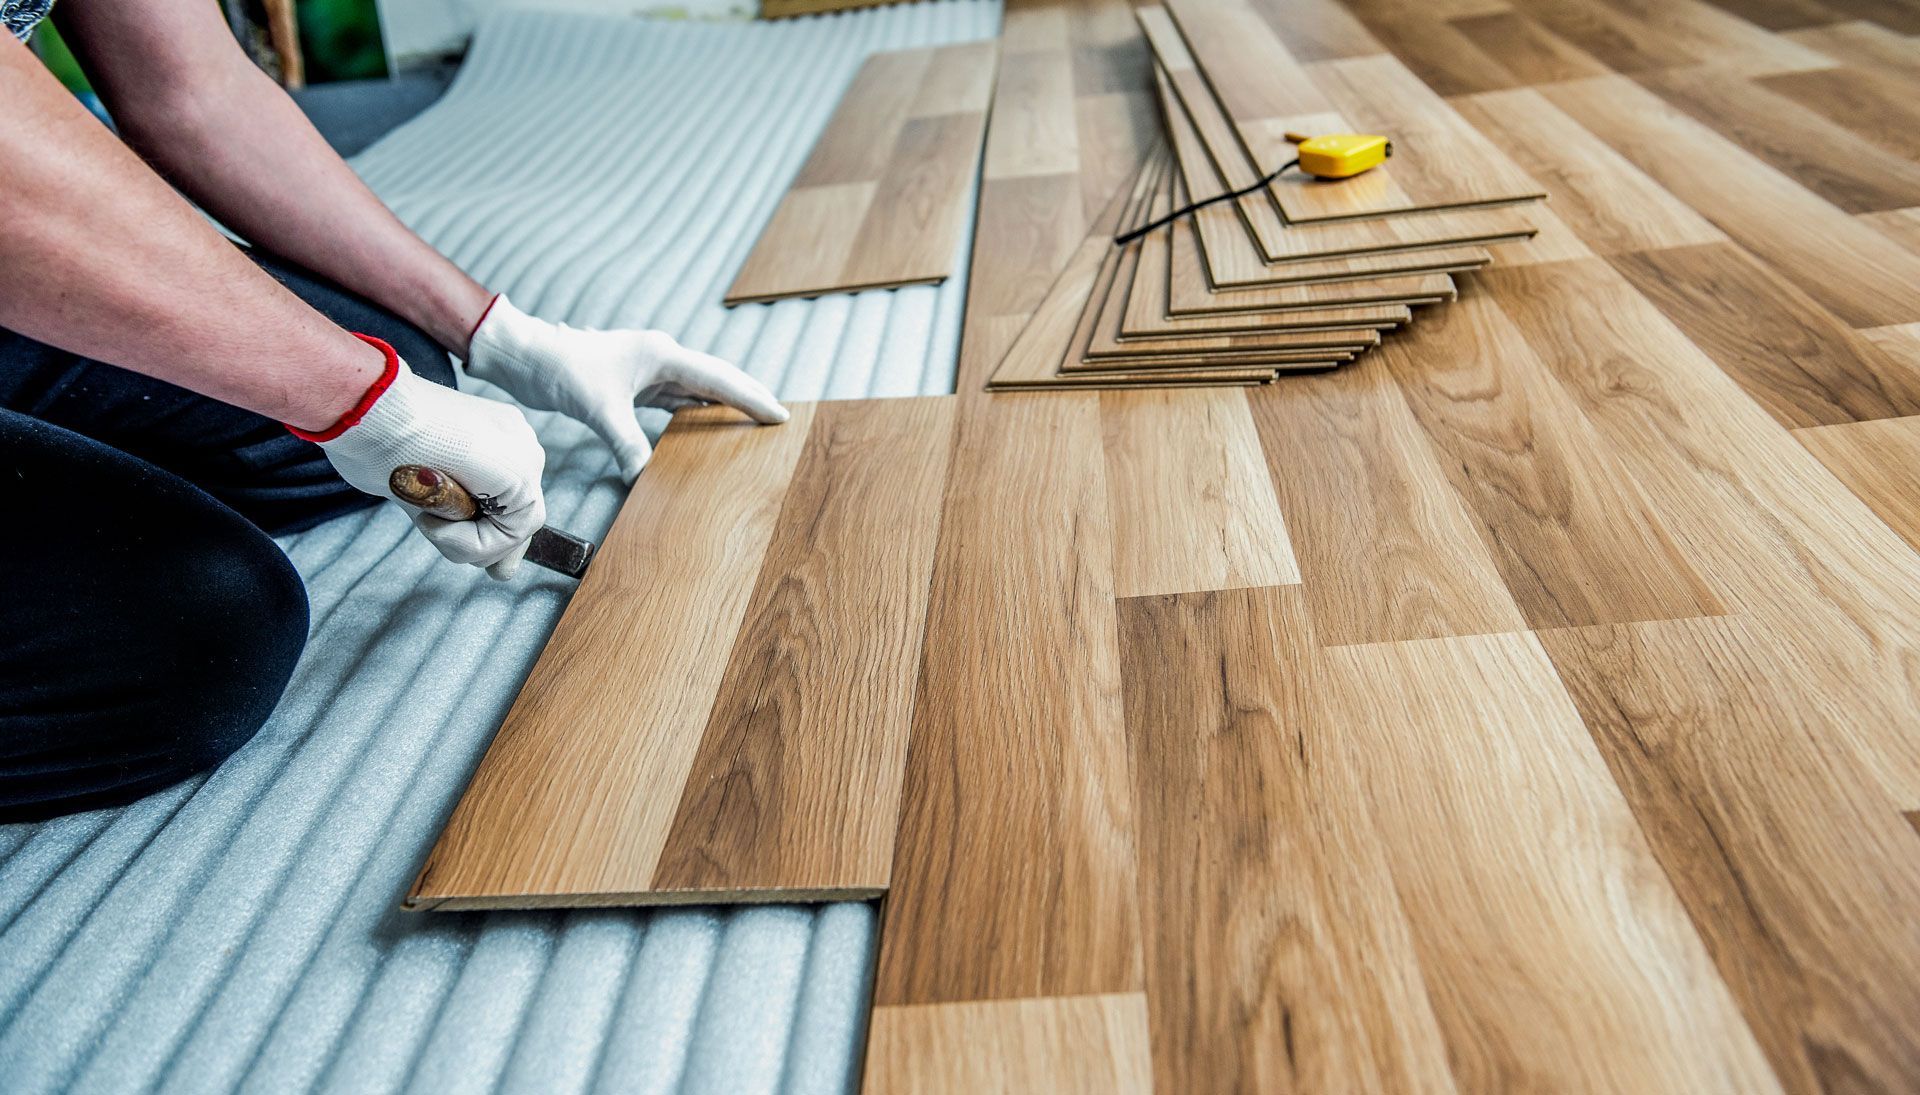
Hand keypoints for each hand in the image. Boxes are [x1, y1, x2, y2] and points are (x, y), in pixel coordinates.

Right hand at [310, 339, 547, 578]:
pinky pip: (506, 538)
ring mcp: (524, 457)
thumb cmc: (377, 442)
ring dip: (460, 539)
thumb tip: (504, 572)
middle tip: (428, 511)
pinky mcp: (521, 476)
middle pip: (514, 524)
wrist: (367, 409)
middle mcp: (519, 444)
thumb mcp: (426, 492)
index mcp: (496, 438)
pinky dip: (463, 541)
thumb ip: (464, 526)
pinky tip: (432, 511)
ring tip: (425, 503)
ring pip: (511, 535)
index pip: (508, 506)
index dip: (479, 533)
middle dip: (472, 538)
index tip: (438, 522)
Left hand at [463, 295, 787, 482]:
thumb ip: (626, 442)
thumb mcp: (597, 409)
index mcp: (662, 354)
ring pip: (698, 388)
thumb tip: (644, 477)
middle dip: (748, 397)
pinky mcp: (634, 382)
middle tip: (778, 417)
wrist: (526, 355)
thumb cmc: (560, 369)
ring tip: (752, 420)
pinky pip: (676, 398)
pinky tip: (706, 423)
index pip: (718, 379)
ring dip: (724, 403)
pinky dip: (695, 410)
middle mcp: (661, 357)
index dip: (750, 397)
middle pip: (716, 379)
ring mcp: (649, 369)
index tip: (778, 414)